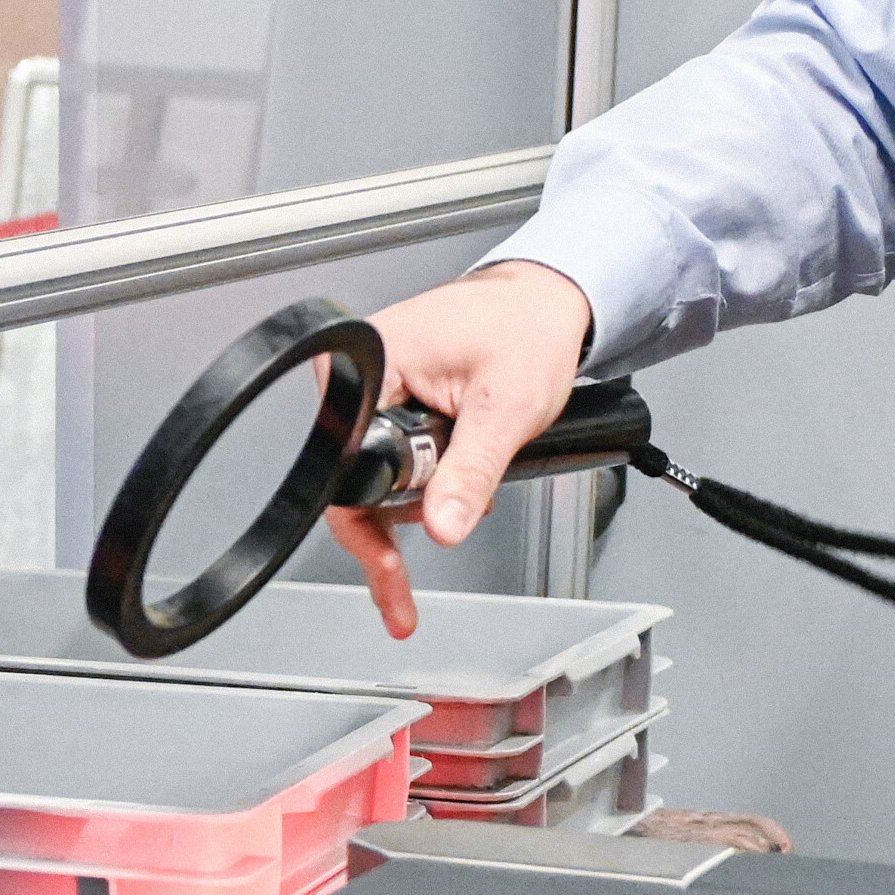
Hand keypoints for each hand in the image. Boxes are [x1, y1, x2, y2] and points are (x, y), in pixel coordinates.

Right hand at [320, 262, 593, 638]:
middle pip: (354, 478)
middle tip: (407, 587)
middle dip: (398, 523)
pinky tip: (448, 503)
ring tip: (467, 504)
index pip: (350, 461)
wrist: (545, 306)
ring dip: (418, 505)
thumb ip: (471, 470)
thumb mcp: (507, 409)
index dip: (373, 515)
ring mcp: (373, 387)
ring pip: (372, 477)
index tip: (387, 569)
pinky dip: (420, 490)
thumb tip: (443, 524)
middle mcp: (360, 371)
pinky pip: (388, 459)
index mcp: (374, 359)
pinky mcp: (390, 400)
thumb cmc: (528, 331)